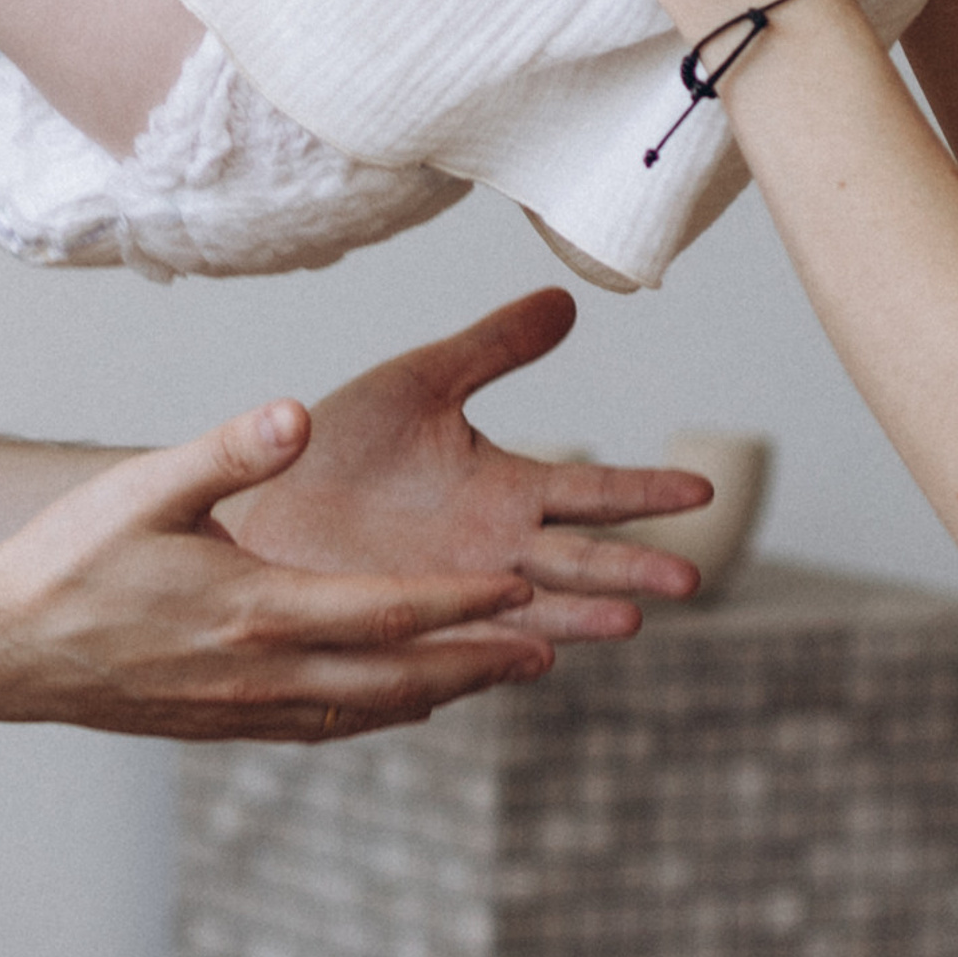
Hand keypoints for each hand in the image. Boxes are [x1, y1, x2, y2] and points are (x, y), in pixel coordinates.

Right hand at [0, 400, 555, 742]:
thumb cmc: (68, 559)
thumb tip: (298, 416)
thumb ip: (228, 450)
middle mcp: (262, 670)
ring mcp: (244, 708)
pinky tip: (404, 702)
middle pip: (398, 678)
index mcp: (256, 608)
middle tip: (548, 651)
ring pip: (367, 710)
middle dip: (479, 664)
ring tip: (502, 675)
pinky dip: (378, 714)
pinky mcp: (222, 726)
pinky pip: (323, 726)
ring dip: (441, 694)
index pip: (387, 612)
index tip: (523, 590)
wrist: (0, 650)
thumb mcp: (145, 488)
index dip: (462, 604)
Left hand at [222, 287, 709, 641]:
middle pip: (581, 558)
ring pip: (538, 608)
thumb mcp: (420, 381)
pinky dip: (504, 650)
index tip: (701, 491)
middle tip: (688, 578)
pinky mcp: (415, 627)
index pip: (594, 491)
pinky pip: (469, 641)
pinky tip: (540, 657)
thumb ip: (493, 348)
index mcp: (506, 488)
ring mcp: (460, 591)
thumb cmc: (336, 446)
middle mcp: (496, 547)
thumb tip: (566, 299)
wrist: (256, 505)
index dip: (645, 492)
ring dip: (582, 616)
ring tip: (630, 620)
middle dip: (632, 567)